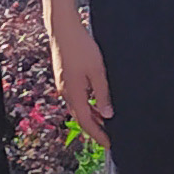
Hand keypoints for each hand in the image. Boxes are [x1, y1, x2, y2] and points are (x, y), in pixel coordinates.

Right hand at [48, 12, 110, 148]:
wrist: (63, 29)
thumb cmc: (81, 47)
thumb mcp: (97, 71)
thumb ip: (102, 94)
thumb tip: (107, 115)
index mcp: (74, 93)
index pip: (86, 122)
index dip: (98, 135)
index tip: (109, 144)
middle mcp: (66, 93)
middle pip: (80, 118)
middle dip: (95, 129)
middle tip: (110, 136)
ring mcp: (64, 86)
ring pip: (78, 108)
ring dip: (91, 117)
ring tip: (106, 122)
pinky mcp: (65, 78)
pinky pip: (76, 99)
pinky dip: (87, 106)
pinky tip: (96, 102)